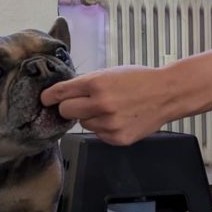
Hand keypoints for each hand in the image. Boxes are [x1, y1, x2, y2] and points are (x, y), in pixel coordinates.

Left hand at [40, 66, 168, 144]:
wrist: (166, 95)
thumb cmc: (138, 80)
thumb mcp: (110, 73)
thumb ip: (87, 83)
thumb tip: (63, 94)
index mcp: (97, 84)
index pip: (61, 93)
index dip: (50, 96)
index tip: (45, 99)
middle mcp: (100, 104)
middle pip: (66, 111)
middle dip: (69, 107)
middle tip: (79, 104)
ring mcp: (109, 124)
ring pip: (82, 124)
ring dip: (89, 118)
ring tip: (108, 110)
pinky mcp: (116, 138)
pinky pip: (98, 134)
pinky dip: (103, 128)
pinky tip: (117, 119)